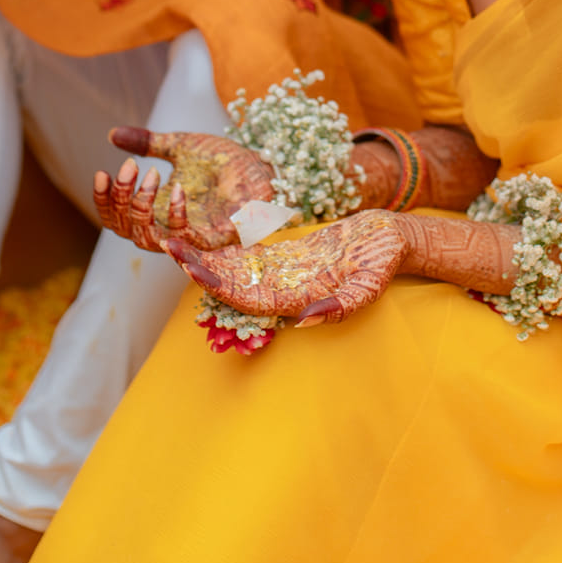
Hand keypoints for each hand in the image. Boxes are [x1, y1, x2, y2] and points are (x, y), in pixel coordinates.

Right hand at [93, 128, 278, 250]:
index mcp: (156, 210)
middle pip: (125, 231)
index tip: (102, 171)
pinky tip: (178, 189)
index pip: (117, 217)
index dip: (104, 200)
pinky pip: (190, 239)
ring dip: (143, 208)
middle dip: (120, 200)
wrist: (261, 162)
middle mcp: (168, 227)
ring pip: (149, 240)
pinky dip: (178, 217)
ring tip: (153, 174)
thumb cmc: (222, 159)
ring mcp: (191, 235)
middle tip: (130, 167)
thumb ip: (148, 143)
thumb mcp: (180, 146)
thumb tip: (111, 134)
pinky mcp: (218, 237)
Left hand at [166, 210, 406, 326]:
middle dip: (202, 269)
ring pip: (238, 272)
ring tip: (175, 242)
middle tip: (168, 247)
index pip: (249, 297)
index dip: (219, 285)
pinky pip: (252, 259)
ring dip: (207, 260)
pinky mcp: (290, 258)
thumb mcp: (370, 283)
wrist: (393, 240)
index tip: (192, 269)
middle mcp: (286, 290)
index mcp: (300, 299)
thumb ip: (341, 307)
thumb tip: (305, 323)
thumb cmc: (385, 259)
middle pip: (235, 285)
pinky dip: (227, 250)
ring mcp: (286, 274)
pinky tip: (203, 239)